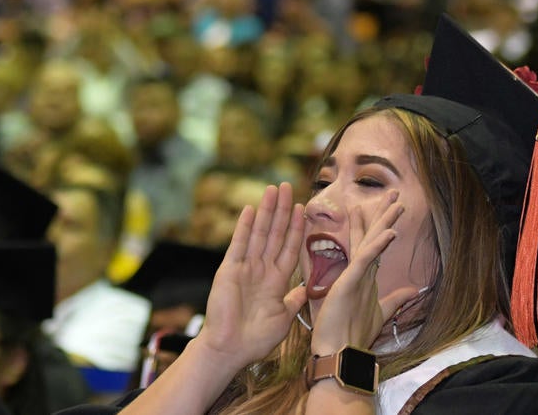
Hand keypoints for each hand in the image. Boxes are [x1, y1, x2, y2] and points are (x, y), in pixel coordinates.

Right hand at [191, 183, 309, 367]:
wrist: (231, 350)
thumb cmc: (256, 340)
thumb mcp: (283, 318)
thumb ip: (294, 301)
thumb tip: (308, 290)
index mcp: (276, 282)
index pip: (289, 248)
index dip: (296, 228)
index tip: (303, 209)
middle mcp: (261, 271)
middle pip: (274, 234)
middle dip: (282, 211)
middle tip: (287, 186)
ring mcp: (245, 269)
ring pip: (259, 234)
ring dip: (266, 211)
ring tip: (273, 189)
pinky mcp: (229, 270)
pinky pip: (239, 245)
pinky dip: (244, 227)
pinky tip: (250, 209)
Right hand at [309, 190, 418, 352]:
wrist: (336, 352)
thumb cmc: (351, 334)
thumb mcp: (381, 313)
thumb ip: (395, 299)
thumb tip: (414, 290)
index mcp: (364, 277)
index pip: (373, 245)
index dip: (381, 226)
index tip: (390, 208)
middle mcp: (358, 272)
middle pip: (372, 236)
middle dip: (382, 214)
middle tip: (393, 193)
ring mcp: (352, 276)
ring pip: (369, 242)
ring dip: (383, 221)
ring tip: (395, 201)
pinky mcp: (349, 283)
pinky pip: (366, 260)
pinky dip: (378, 245)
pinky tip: (390, 232)